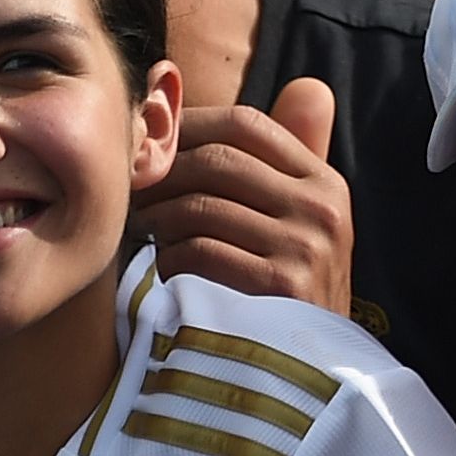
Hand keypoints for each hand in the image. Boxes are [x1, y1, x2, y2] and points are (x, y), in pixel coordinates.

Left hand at [137, 78, 351, 314]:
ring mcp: (303, 248)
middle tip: (130, 191)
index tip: (151, 146)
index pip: (246, 124)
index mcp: (325, 182)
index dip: (188, 126)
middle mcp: (322, 209)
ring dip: (157, 217)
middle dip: (162, 173)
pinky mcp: (278, 288)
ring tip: (142, 229)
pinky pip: (198, 251)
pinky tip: (165, 267)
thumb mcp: (309, 217)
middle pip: (217, 160)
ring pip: (200, 205)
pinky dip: (169, 257)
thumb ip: (298, 157)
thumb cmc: (294, 286)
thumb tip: (305, 86)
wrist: (313, 369)